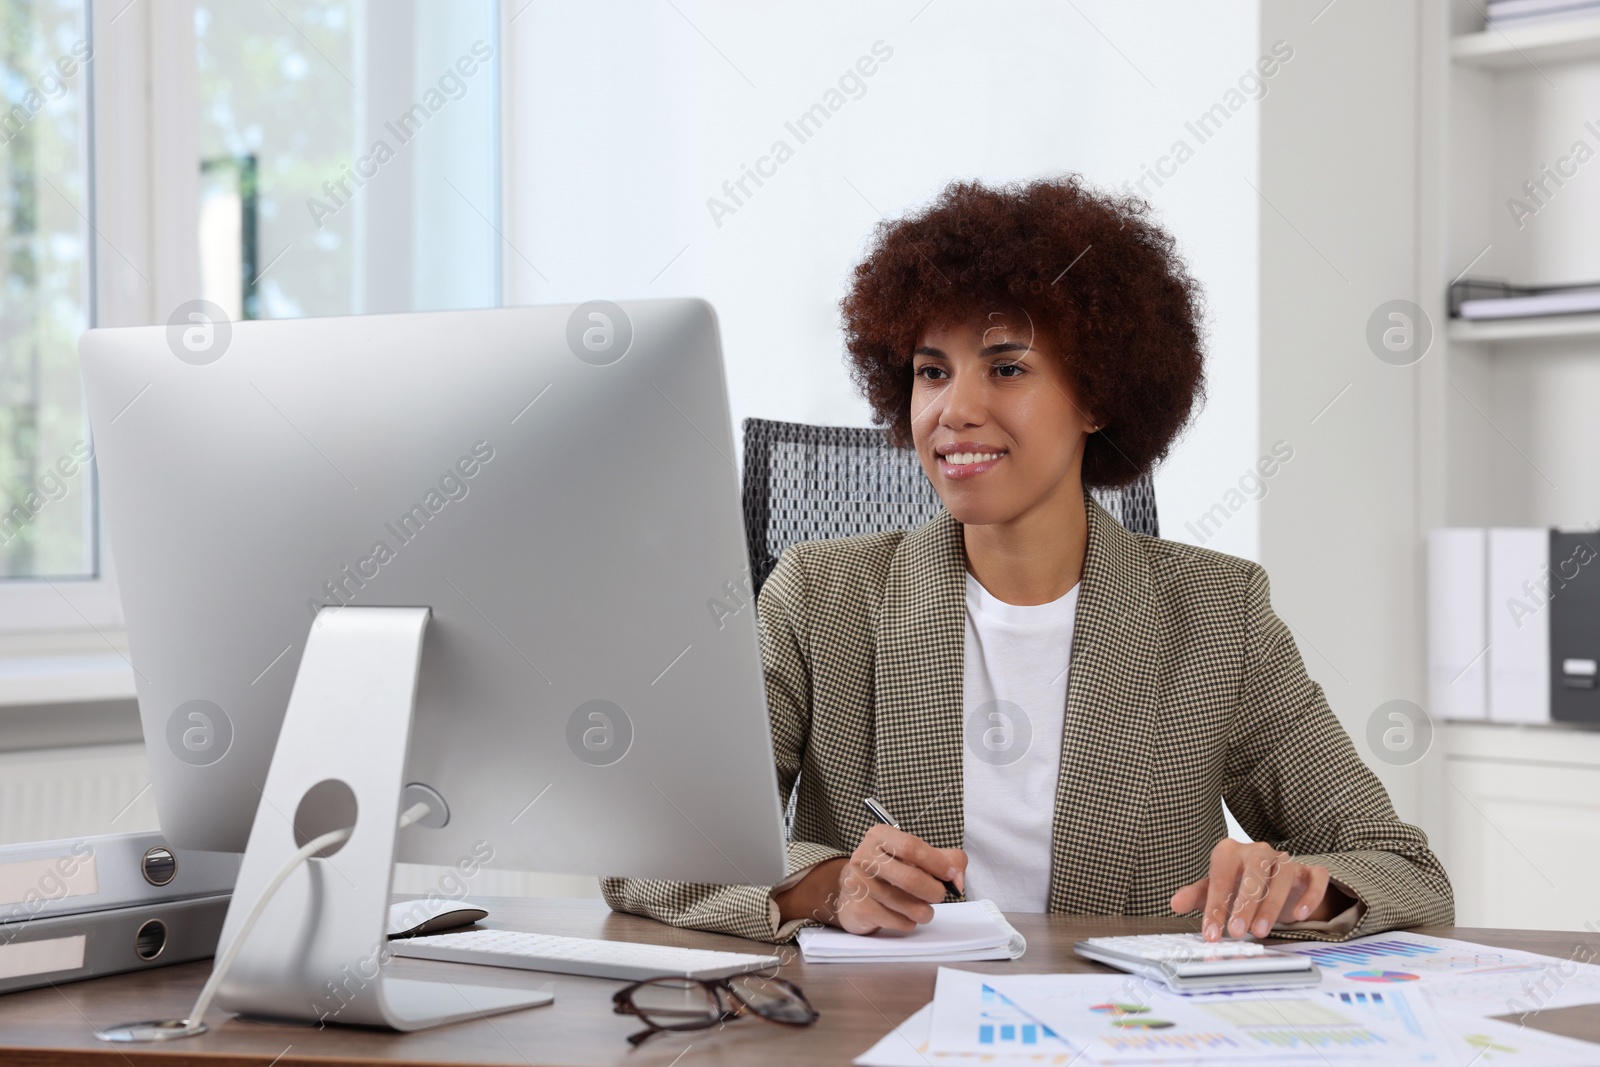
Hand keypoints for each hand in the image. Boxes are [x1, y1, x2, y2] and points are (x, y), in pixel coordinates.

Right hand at [832, 825, 966, 933]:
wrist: (850, 890)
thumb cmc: (889, 870)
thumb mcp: (914, 855)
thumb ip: (945, 859)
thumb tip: (957, 879)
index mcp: (879, 837)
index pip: (911, 846)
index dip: (937, 862)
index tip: (951, 874)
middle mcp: (865, 857)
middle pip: (911, 879)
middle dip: (935, 891)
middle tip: (938, 894)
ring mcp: (859, 884)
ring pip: (909, 906)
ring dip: (925, 911)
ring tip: (921, 907)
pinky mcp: (859, 909)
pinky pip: (899, 922)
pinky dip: (910, 922)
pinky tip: (903, 915)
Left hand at [1169, 838, 1345, 940]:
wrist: (1272, 881)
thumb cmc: (1238, 884)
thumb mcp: (1214, 890)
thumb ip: (1196, 896)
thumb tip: (1175, 903)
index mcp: (1230, 852)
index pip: (1221, 876)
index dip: (1215, 906)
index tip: (1210, 933)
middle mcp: (1258, 851)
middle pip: (1254, 872)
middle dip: (1244, 904)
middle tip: (1236, 932)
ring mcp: (1286, 860)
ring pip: (1282, 876)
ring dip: (1271, 905)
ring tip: (1260, 932)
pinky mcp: (1309, 872)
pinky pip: (1316, 877)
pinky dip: (1310, 895)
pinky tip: (1300, 915)